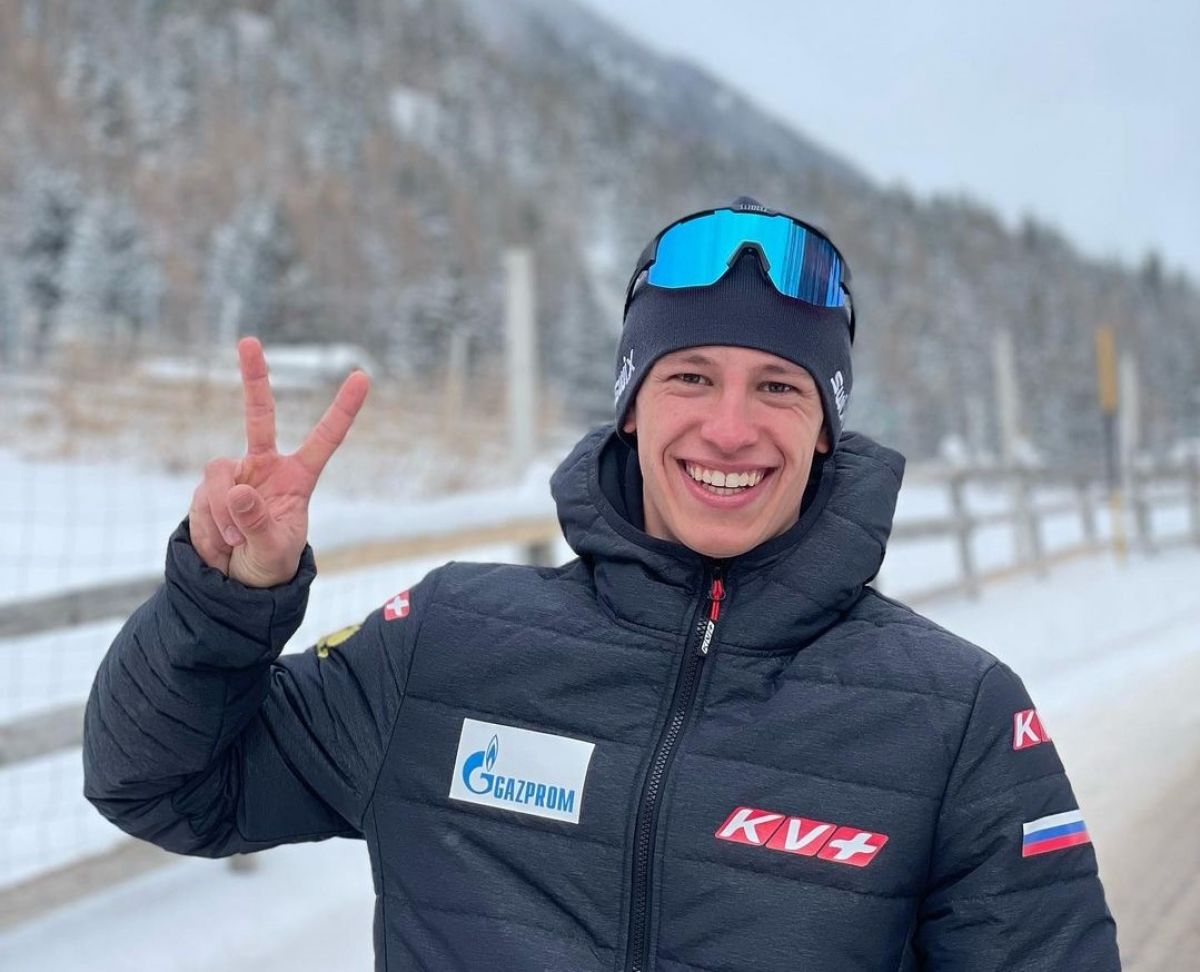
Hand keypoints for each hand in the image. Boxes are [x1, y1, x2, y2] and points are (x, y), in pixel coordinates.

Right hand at [187, 337, 369, 586]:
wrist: (237, 581)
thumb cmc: (271, 563)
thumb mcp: (274, 550)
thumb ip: (259, 523)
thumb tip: (239, 491)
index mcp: (298, 476)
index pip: (325, 438)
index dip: (343, 409)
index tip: (362, 376)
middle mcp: (266, 466)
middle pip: (260, 414)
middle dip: (253, 377)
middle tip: (249, 341)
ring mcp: (235, 474)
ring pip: (220, 476)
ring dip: (224, 515)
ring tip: (236, 541)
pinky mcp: (208, 488)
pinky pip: (203, 499)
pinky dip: (210, 524)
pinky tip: (221, 541)